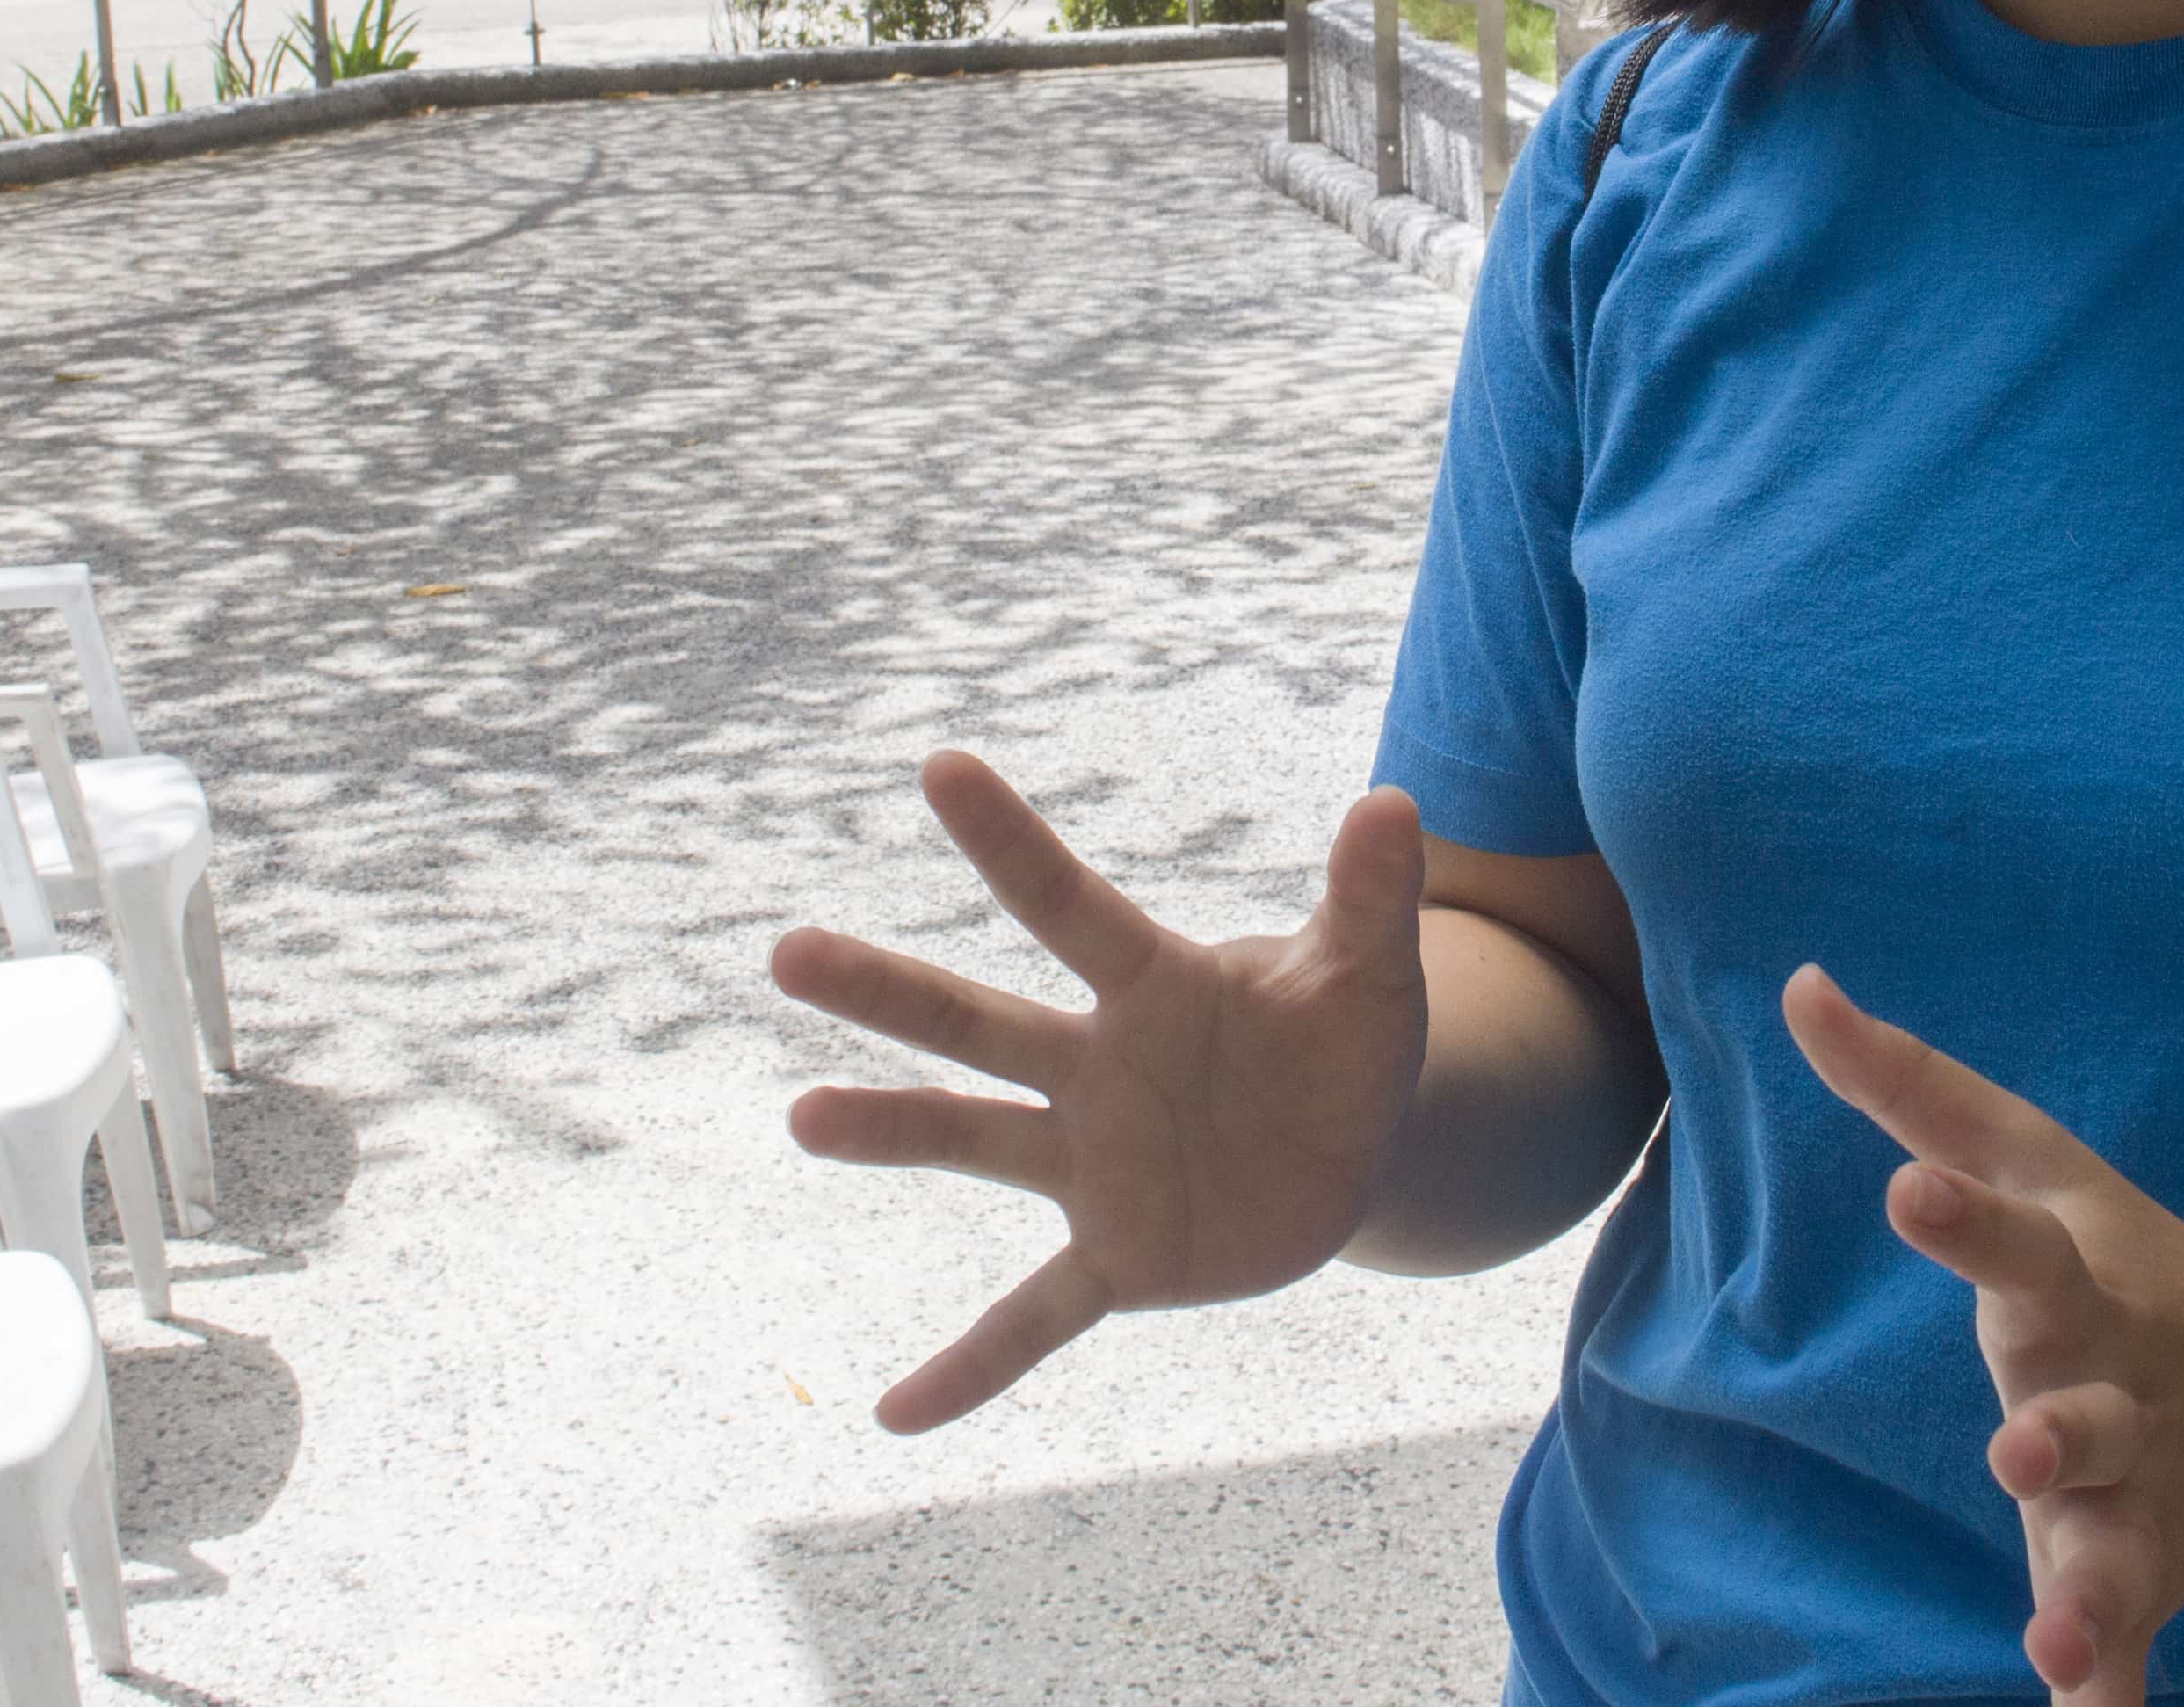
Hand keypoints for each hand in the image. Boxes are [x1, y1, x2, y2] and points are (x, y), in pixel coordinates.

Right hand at [771, 752, 1431, 1430]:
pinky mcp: (1120, 1257)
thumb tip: (1394, 803)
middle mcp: (1098, 1068)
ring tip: (804, 1117)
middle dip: (888, 990)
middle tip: (789, 951)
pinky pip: (1034, 1318)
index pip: (1073, 906)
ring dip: (893, 1135)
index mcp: (1154, 986)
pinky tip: (895, 1416)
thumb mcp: (1374, 973)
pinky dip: (973, 1367)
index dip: (1012, 841)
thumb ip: (1373, 897)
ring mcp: (1096, 1165)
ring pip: (978, 1143)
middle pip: (981, 1023)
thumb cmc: (1345, 1040)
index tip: (941, 767)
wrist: (1353, 1150)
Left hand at [1785, 966, 2183, 1705]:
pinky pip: (2129, 1637)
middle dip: (2057, 1432)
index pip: (2016, 1241)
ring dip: (2089, 1587)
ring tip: (2056, 1634)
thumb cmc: (2112, 1252)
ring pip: (2114, 1543)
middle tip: (2016, 1448)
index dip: (1964, 1220)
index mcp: (2078, 1281)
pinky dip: (2113, 1683)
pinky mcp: (2144, 1573)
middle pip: (2085, 1413)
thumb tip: (1798, 986)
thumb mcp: (2027, 1155)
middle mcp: (2113, 1388)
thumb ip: (1906, 1083)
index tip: (1909, 1191)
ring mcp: (2137, 1490)